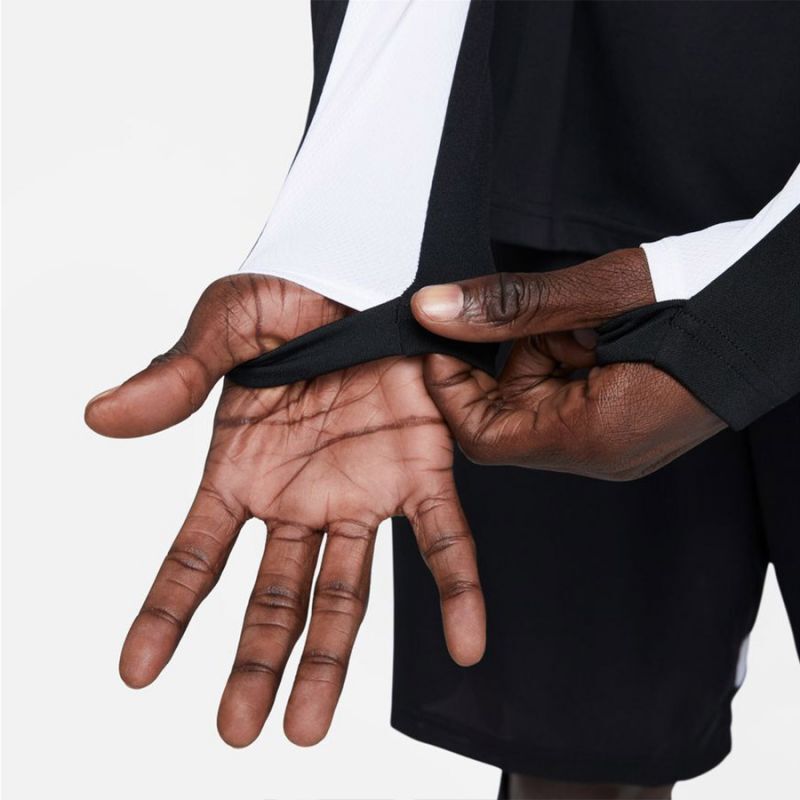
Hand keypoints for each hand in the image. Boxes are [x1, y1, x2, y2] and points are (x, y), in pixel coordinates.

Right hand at [85, 275, 484, 746]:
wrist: (367, 268)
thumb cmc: (293, 294)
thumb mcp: (225, 327)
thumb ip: (175, 376)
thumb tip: (100, 417)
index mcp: (244, 469)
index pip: (198, 554)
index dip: (166, 611)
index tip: (139, 672)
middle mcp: (301, 496)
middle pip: (275, 593)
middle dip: (257, 660)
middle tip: (238, 729)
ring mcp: (362, 492)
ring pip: (346, 591)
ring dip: (331, 658)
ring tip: (307, 728)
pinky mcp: (423, 471)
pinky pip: (444, 541)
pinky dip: (458, 594)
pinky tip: (466, 648)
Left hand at [410, 248, 725, 479]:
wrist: (784, 303)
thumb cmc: (711, 295)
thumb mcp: (600, 293)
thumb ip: (510, 307)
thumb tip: (432, 310)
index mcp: (593, 436)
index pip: (482, 436)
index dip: (451, 387)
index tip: (446, 335)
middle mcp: (602, 454)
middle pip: (508, 417)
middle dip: (510, 359)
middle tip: (545, 315)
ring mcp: (619, 443)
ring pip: (537, 403)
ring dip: (542, 352)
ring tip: (587, 319)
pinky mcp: (628, 425)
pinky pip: (568, 398)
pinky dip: (566, 358)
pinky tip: (599, 330)